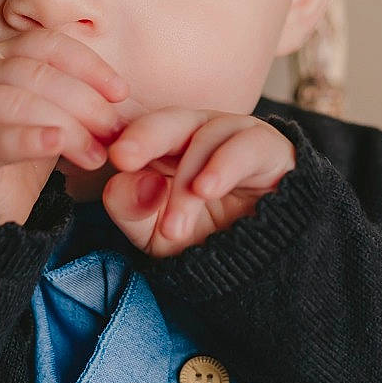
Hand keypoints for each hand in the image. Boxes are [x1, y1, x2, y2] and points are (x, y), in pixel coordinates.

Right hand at [0, 30, 132, 226]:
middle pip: (35, 74)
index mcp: (1, 55)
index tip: (121, 93)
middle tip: (113, 132)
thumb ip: (78, 103)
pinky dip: (25, 139)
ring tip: (94, 155)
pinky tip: (54, 144)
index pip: (48, 45)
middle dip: (83, 102)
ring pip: (16, 102)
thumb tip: (122, 102)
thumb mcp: (51, 120)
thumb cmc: (16, 157)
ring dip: (65, 127)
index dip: (88, 65)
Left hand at [100, 109, 296, 257]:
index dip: (124, 137)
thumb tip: (126, 177)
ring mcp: (235, 135)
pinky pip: (248, 145)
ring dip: (187, 181)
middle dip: (145, 136)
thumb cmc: (208, 239)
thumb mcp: (156, 235)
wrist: (267, 263)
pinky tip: (206, 189)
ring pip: (206, 137)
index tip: (111, 158)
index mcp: (167, 147)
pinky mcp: (270, 147)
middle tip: (124, 158)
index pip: (140, 130)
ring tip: (174, 226)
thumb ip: (130, 209)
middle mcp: (200, 133)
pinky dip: (224, 166)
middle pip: (170, 119)